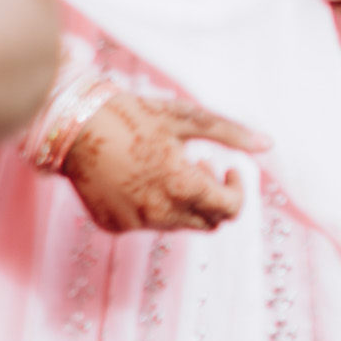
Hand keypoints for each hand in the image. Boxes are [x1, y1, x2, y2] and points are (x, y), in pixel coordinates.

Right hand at [56, 85, 258, 233]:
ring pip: (178, 223)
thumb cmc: (132, 114)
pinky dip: (153, 205)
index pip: (231, 211)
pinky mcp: (114, 226)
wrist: (71, 126)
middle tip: (198, 162)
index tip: (229, 167)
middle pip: (208, 222)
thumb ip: (229, 134)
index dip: (237, 190)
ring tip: (165, 164)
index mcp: (182, 187)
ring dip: (183, 200)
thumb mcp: (185, 118)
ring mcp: (135, 223)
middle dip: (212, 196)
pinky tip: (138, 175)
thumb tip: (269, 145)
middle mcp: (160, 213)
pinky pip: (147, 223)